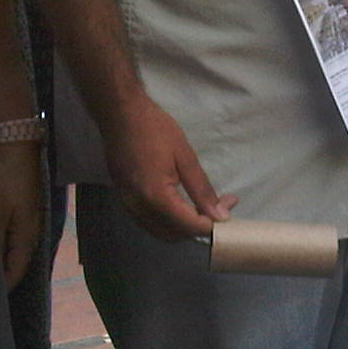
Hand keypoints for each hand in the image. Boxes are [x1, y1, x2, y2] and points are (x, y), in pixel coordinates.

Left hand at [0, 141, 44, 288]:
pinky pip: (14, 239)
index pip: (15, 272)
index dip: (2, 287)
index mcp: (27, 237)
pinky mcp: (24, 213)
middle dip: (2, 276)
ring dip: (2, 261)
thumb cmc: (6, 181)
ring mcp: (29, 222)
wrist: (19, 148)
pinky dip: (3, 247)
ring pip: (15, 251)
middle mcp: (32, 234)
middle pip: (17, 264)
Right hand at [102, 90, 235, 241]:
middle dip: (197, 226)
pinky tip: (179, 205)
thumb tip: (219, 215)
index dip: (211, 223)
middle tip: (217, 206)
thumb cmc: (154, 129)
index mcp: (156, 197)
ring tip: (201, 206)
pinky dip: (166, 221)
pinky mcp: (123, 199)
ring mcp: (128, 205)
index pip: (189, 227)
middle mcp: (139, 208)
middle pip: (174, 235)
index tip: (227, 206)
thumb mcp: (185, 156)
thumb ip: (202, 189)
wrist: (120, 113)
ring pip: (159, 231)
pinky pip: (147, 221)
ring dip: (182, 227)